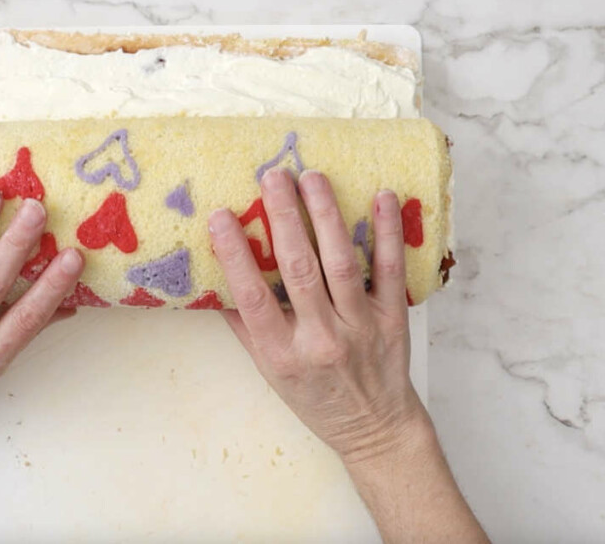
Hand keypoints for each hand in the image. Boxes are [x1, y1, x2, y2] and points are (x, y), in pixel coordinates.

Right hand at [209, 168, 428, 463]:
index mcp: (282, 354)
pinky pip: (389, 270)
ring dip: (326, 215)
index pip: (253, 297)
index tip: (221, 215)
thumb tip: (212, 278)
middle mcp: (321, 339)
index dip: (235, 254)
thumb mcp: (270, 371)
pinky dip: (386, 233)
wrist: (375, 427)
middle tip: (272, 176)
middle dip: (284, 218)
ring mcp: (360, 328)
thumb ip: (245, 325)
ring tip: (312, 177)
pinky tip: (380, 197)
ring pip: (341, 263)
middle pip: (298, 270)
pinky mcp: (393, 319)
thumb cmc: (314, 396)